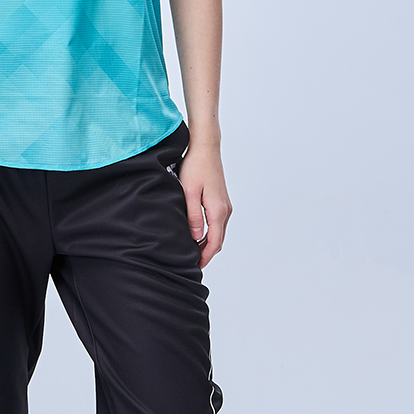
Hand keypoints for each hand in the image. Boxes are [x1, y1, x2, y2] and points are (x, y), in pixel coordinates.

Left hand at [179, 141, 231, 267]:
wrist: (206, 148)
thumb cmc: (195, 166)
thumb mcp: (188, 192)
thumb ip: (193, 216)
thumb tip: (195, 237)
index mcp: (218, 210)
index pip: (214, 243)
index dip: (205, 257)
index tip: (195, 266)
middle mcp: (225, 210)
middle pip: (218, 240)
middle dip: (206, 253)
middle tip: (192, 263)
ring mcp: (225, 205)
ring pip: (218, 232)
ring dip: (208, 244)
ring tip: (192, 251)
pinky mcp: (221, 200)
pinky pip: (218, 224)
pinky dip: (210, 233)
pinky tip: (198, 235)